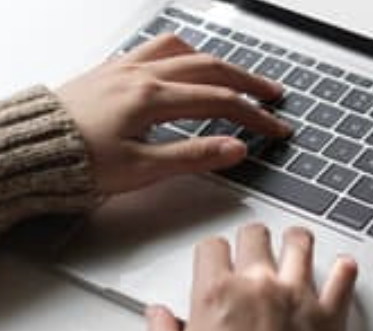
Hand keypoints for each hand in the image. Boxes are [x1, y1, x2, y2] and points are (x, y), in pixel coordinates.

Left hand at [56, 34, 291, 193]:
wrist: (27, 151)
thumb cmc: (76, 162)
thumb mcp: (142, 169)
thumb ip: (194, 156)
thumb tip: (235, 149)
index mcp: (152, 98)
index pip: (220, 102)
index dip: (255, 116)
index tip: (276, 128)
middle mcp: (140, 76)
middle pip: (210, 68)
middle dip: (247, 82)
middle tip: (272, 93)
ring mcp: (124, 69)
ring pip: (181, 50)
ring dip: (214, 61)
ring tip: (232, 76)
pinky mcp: (109, 72)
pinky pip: (152, 48)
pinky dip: (180, 53)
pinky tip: (182, 65)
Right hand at [145, 224, 357, 330]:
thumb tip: (158, 318)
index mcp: (216, 294)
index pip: (212, 247)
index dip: (214, 253)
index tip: (218, 260)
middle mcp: (258, 286)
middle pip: (255, 235)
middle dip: (252, 241)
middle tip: (255, 249)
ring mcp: (297, 298)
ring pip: (300, 243)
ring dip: (296, 242)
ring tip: (296, 244)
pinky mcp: (329, 317)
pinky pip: (344, 277)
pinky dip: (344, 269)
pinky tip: (342, 266)